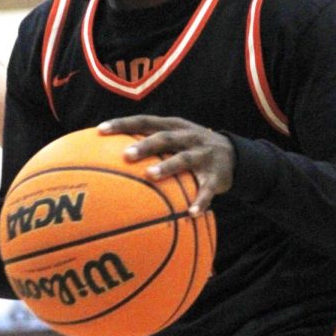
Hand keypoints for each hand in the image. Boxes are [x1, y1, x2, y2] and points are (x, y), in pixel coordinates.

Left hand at [98, 115, 234, 214]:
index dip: (123, 124)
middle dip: (145, 146)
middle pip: (164, 138)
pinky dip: (200, 201)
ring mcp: (203, 155)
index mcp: (173, 126)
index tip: (100, 131)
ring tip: (151, 176)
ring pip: (184, 159)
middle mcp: (188, 137)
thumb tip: (107, 157)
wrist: (235, 155)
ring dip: (167, 167)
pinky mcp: (217, 176)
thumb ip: (148, 143)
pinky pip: (208, 189)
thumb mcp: (173, 138)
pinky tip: (191, 213)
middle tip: (125, 155)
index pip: (145, 122)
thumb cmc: (190, 148)